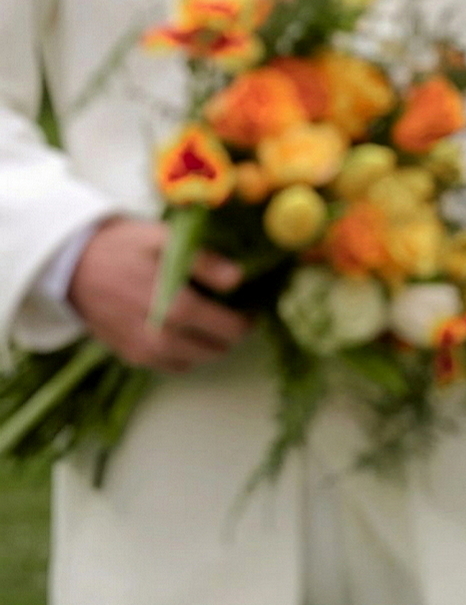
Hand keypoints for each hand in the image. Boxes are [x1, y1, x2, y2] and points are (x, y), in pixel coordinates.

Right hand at [69, 218, 250, 371]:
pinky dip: (185, 353)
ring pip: (195, 360)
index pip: (229, 329)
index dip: (246, 322)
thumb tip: (238, 279)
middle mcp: (160, 337)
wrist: (73, 265)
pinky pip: (172, 365)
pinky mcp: (131, 357)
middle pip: (215, 349)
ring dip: (209, 346)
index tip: (253, 310)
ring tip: (212, 323)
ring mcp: (144, 351)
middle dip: (230, 335)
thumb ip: (205, 261)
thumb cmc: (123, 247)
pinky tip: (185, 331)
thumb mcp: (165, 239)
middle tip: (235, 315)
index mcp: (175, 307)